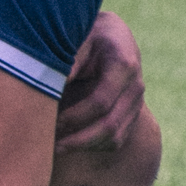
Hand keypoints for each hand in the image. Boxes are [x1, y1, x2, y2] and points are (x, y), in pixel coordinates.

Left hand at [55, 11, 142, 154]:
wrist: (112, 35)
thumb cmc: (87, 36)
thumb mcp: (77, 40)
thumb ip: (66, 62)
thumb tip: (48, 86)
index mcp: (123, 64)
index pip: (100, 102)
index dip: (73, 117)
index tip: (50, 122)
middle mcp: (135, 86)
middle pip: (109, 125)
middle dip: (77, 140)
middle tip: (49, 145)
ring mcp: (137, 102)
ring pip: (114, 138)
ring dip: (83, 147)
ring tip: (54, 149)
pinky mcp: (133, 114)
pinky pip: (117, 140)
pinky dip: (92, 146)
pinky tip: (69, 145)